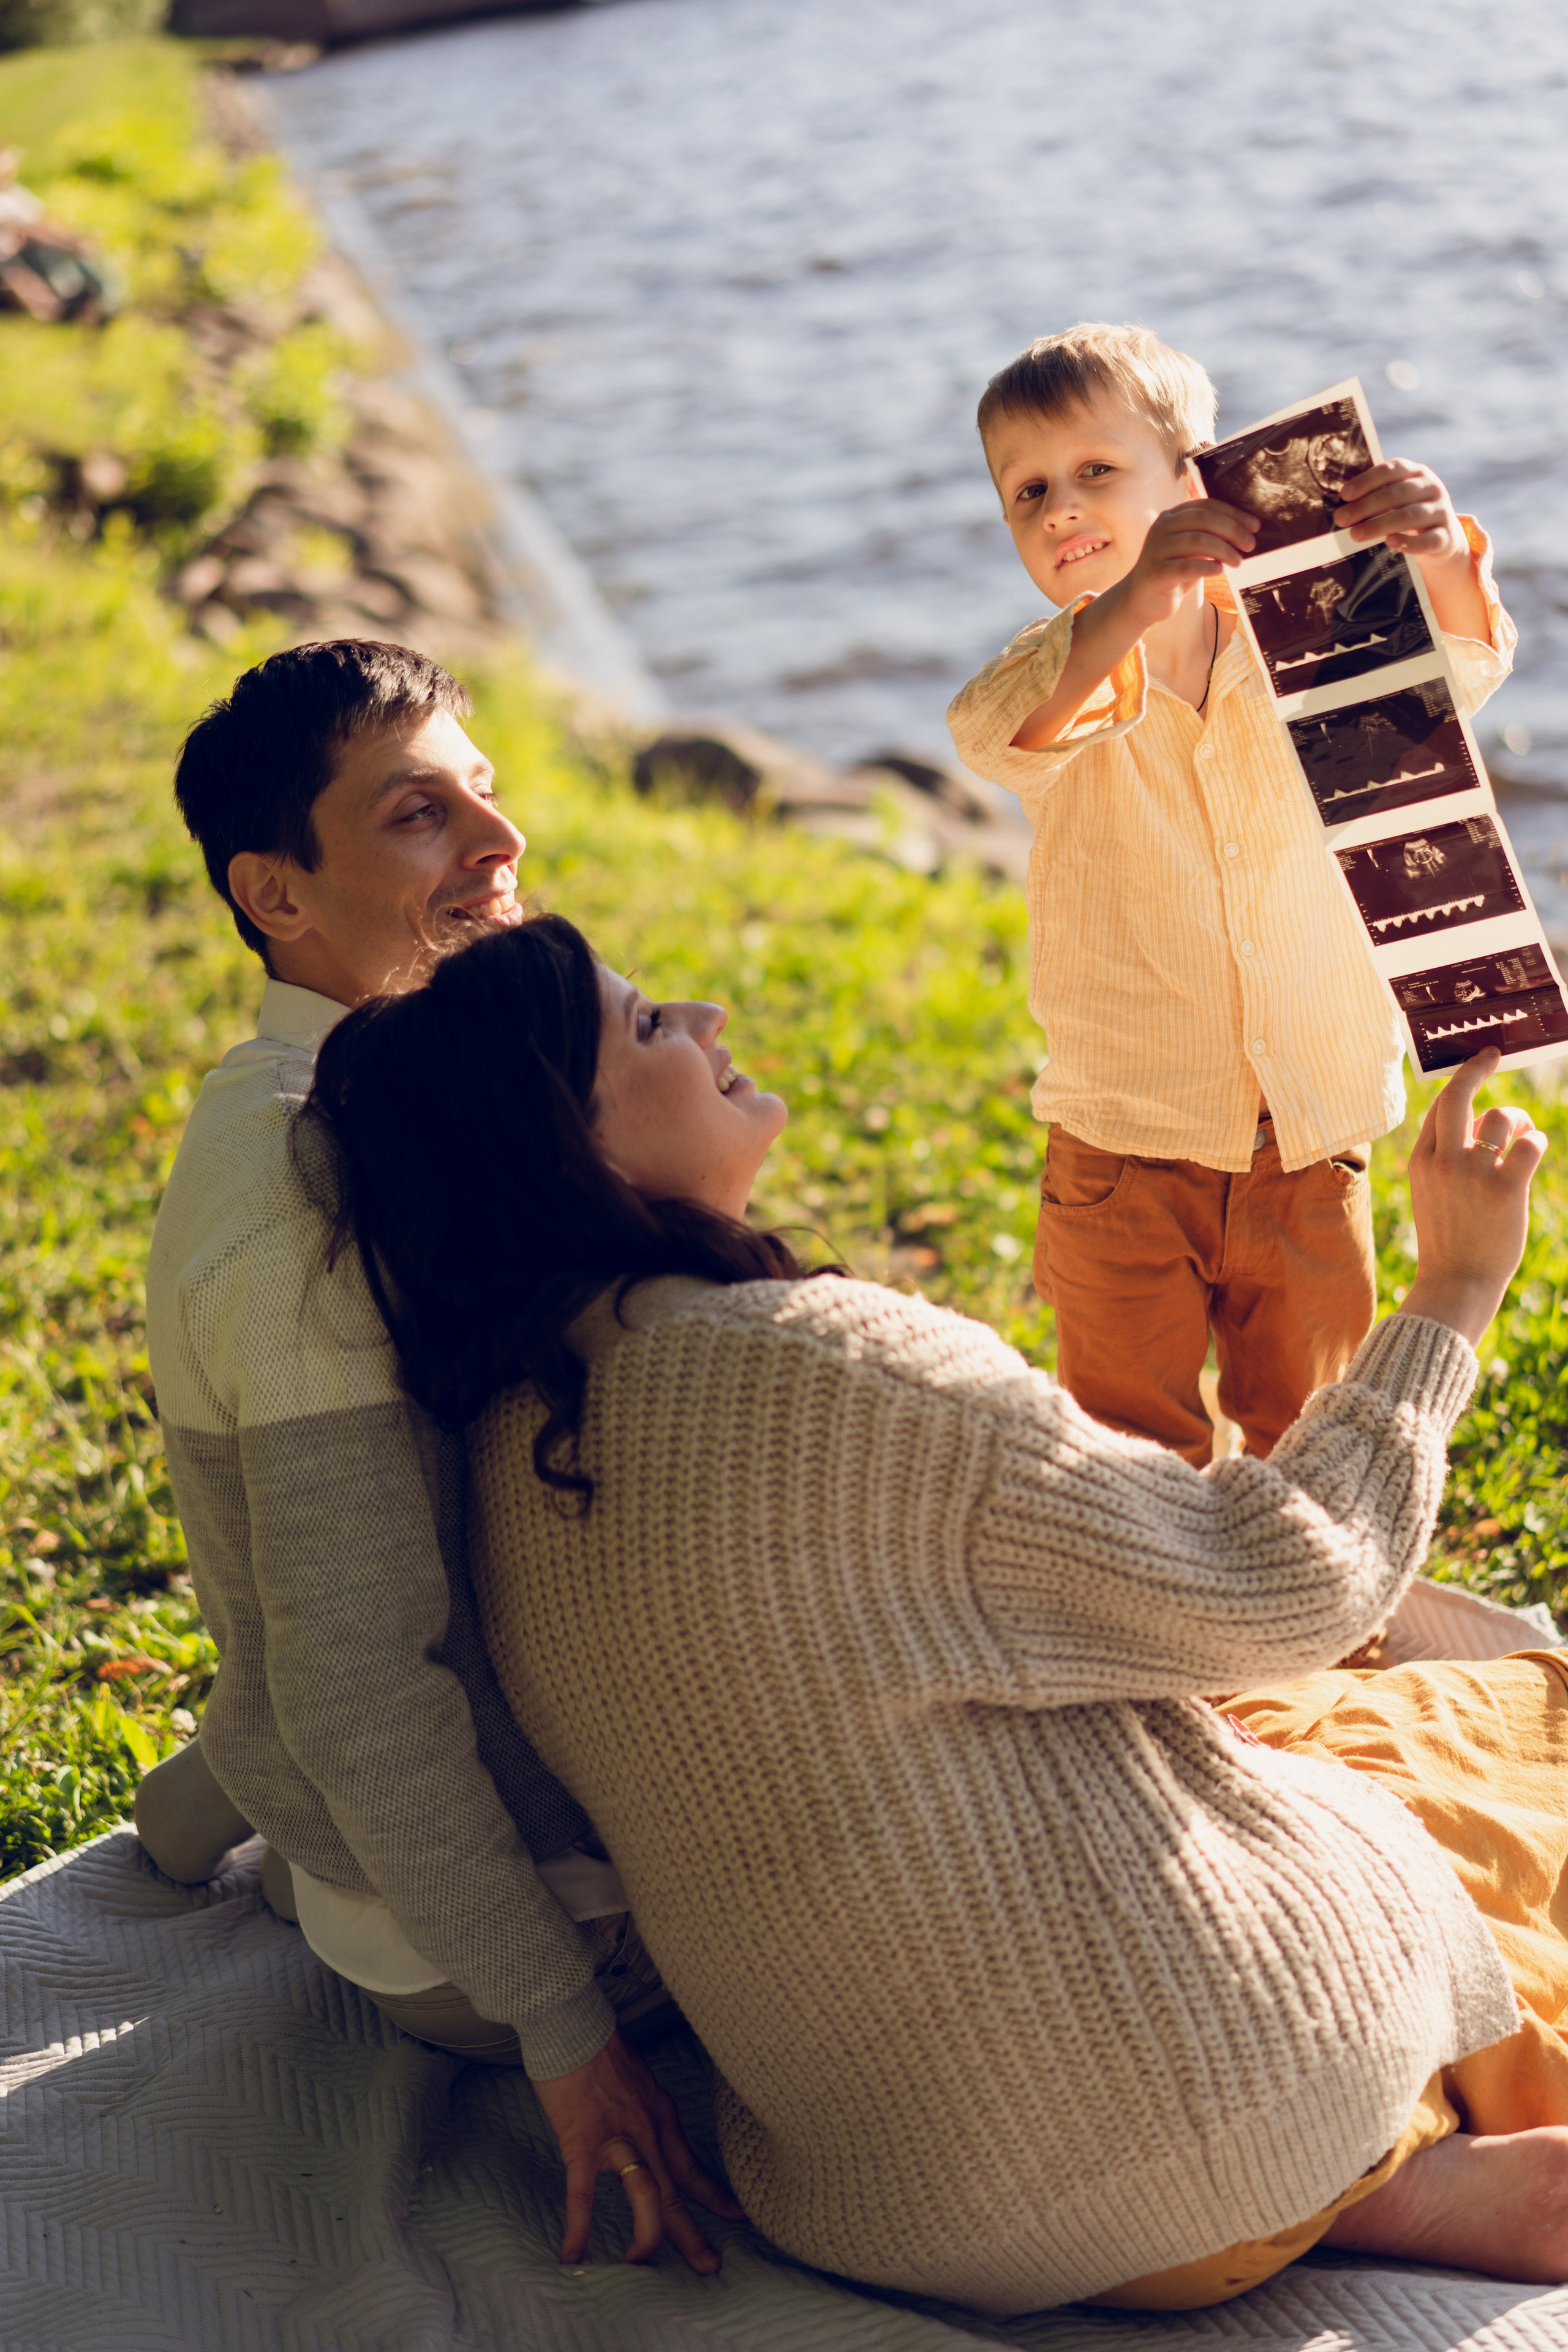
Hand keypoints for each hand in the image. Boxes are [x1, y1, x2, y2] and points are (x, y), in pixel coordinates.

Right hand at [532, 2027, 743, 2272]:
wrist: (573, 2025)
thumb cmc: (600, 2047)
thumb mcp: (640, 2079)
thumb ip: (644, 2110)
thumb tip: (642, 2129)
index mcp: (661, 2117)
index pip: (693, 2166)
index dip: (715, 2195)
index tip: (736, 2216)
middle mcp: (649, 2132)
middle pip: (677, 2193)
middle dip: (694, 2234)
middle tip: (711, 2267)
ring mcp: (618, 2139)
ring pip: (646, 2196)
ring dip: (647, 2236)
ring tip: (640, 2264)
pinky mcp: (583, 2142)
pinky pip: (583, 2195)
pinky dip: (579, 2227)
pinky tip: (572, 2254)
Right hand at [1117, 497, 1257, 631]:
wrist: (1141, 601)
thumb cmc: (1173, 574)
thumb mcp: (1192, 551)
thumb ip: (1209, 537)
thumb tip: (1245, 532)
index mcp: (1171, 517)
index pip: (1206, 506)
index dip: (1234, 514)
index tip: (1255, 526)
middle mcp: (1161, 528)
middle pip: (1203, 519)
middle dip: (1232, 530)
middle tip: (1250, 545)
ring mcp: (1156, 549)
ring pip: (1197, 541)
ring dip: (1224, 550)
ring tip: (1238, 562)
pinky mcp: (1155, 572)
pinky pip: (1187, 566)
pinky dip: (1208, 567)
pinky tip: (1220, 571)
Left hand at [1335, 458, 1465, 563]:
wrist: (1442, 538)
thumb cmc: (1408, 514)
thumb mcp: (1396, 500)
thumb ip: (1376, 496)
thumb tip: (1341, 507)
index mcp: (1417, 473)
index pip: (1392, 470)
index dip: (1367, 481)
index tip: (1344, 495)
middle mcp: (1432, 488)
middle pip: (1397, 493)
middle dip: (1366, 506)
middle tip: (1341, 519)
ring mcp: (1441, 511)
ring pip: (1410, 516)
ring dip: (1380, 525)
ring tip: (1356, 534)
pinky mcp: (1446, 536)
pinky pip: (1428, 540)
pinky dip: (1409, 542)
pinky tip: (1390, 543)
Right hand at [1400, 1049, 1546, 1344]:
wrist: (1456, 1283)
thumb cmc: (1449, 1241)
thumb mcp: (1431, 1195)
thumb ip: (1444, 1160)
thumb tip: (1477, 1128)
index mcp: (1421, 1161)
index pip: (1439, 1107)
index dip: (1461, 1081)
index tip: (1477, 1066)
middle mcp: (1443, 1161)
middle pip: (1458, 1095)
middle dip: (1477, 1067)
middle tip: (1493, 1054)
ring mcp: (1472, 1174)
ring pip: (1500, 1116)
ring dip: (1518, 1120)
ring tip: (1522, 1137)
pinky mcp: (1504, 1189)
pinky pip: (1530, 1144)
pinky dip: (1536, 1142)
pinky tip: (1532, 1154)